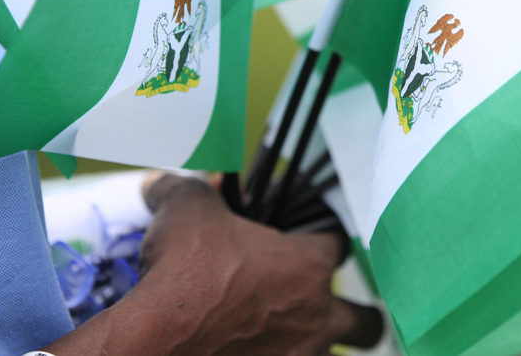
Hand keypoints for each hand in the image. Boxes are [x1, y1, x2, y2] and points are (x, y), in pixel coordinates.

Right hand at [43, 175, 382, 355]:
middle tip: (324, 305)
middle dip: (355, 313)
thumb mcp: (187, 210)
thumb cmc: (183, 272)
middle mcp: (315, 318)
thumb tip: (167, 182)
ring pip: (336, 355)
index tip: (309, 230)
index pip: (340, 241)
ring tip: (294, 337)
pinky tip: (260, 353)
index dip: (325, 231)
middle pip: (365, 320)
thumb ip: (190, 188)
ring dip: (319, 345)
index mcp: (308, 268)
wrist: (155, 341)